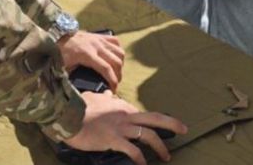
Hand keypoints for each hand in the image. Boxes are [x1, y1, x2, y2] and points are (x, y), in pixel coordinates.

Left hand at [58, 31, 124, 91]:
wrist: (56, 35)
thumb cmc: (59, 53)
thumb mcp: (65, 68)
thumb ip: (75, 78)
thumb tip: (85, 89)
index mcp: (87, 54)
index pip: (106, 68)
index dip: (113, 80)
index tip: (114, 89)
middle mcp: (95, 45)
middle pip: (116, 61)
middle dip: (118, 74)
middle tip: (115, 83)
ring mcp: (98, 39)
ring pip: (118, 51)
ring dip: (120, 63)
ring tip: (116, 72)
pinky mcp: (98, 35)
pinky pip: (115, 41)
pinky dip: (118, 50)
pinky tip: (115, 57)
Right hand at [64, 92, 187, 164]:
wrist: (68, 117)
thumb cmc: (80, 109)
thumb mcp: (95, 99)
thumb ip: (106, 98)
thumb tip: (110, 94)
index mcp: (121, 105)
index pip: (144, 113)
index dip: (158, 121)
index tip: (167, 127)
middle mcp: (125, 114)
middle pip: (154, 118)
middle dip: (171, 124)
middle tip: (184, 130)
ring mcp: (120, 127)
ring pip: (148, 135)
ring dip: (160, 147)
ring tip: (166, 157)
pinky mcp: (113, 139)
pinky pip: (132, 150)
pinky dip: (140, 158)